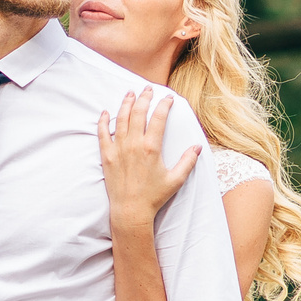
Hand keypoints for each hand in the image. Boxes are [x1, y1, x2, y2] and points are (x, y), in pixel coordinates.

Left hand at [97, 92, 198, 232]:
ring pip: (121, 118)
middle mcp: (134, 144)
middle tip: (148, 89)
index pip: (158, 118)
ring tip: (130, 93)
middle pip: (138, 112)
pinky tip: (106, 112)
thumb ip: (187, 162)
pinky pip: (102, 133)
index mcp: (151, 148)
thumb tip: (197, 147)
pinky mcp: (107, 155)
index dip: (164, 105)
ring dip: (126, 103)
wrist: (131, 211)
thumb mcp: (176, 180)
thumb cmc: (154, 197)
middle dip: (144, 98)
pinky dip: (103, 121)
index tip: (168, 98)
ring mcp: (118, 148)